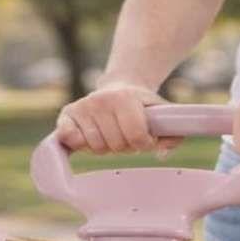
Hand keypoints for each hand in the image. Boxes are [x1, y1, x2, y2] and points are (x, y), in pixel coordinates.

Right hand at [55, 81, 180, 155]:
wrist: (119, 87)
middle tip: (127, 135)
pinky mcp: (67, 114)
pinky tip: (85, 139)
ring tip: (111, 134)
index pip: (136, 137)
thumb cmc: (142, 106)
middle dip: (125, 146)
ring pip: (96, 148)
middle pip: (116, 146)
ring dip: (106, 147)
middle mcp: (101, 101)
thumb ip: (172, 133)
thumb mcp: (162, 113)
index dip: (145, 144)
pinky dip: (76, 143)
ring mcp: (83, 107)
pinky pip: (68, 138)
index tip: (147, 138)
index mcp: (125, 99)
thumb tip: (161, 153)